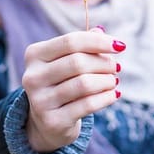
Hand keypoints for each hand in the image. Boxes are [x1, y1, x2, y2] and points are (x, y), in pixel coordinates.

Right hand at [22, 28, 123, 151]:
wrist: (47, 122)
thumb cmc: (62, 83)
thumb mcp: (67, 60)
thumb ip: (83, 44)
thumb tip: (101, 31)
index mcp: (35, 55)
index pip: (70, 41)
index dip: (98, 41)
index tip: (120, 46)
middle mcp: (33, 77)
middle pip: (78, 62)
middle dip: (104, 63)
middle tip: (116, 67)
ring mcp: (40, 101)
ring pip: (84, 84)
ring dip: (107, 80)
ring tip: (113, 80)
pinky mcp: (53, 121)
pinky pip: (88, 105)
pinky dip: (106, 97)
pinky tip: (113, 94)